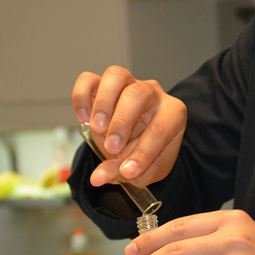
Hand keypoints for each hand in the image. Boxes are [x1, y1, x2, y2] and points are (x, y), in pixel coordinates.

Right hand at [71, 66, 186, 186]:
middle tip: (111, 148)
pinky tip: (82, 119)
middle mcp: (152, 93)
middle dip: (122, 122)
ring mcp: (127, 84)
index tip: (127, 172)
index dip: (143, 153)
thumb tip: (97, 177)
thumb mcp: (141, 171)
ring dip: (103, 103)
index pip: (160, 128)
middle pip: (138, 93)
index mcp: (172, 113)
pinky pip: (89, 80)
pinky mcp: (102, 86)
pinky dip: (81, 97)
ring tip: (96, 128)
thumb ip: (120, 172)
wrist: (136, 146)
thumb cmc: (144, 155)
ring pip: (116, 76)